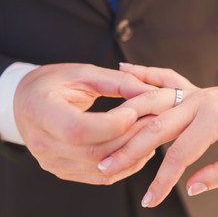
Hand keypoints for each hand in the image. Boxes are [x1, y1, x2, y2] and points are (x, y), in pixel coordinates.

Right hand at [14, 63, 156, 183]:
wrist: (29, 102)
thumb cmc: (54, 83)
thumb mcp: (84, 72)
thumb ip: (120, 82)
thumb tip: (155, 93)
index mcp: (40, 111)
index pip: (78, 129)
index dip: (111, 125)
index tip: (136, 113)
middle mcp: (42, 143)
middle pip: (95, 151)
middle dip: (132, 136)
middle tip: (156, 120)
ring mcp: (53, 163)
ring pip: (103, 167)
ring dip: (134, 151)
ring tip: (152, 132)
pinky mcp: (66, 171)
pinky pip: (102, 176)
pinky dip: (127, 164)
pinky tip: (141, 147)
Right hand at [99, 63, 217, 206]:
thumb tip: (191, 187)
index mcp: (214, 120)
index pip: (178, 156)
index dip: (162, 182)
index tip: (150, 202)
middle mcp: (199, 102)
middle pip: (155, 128)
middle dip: (129, 150)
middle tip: (105, 168)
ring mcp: (195, 91)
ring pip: (153, 105)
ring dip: (128, 120)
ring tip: (105, 133)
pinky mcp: (195, 88)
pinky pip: (164, 79)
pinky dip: (143, 73)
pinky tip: (124, 68)